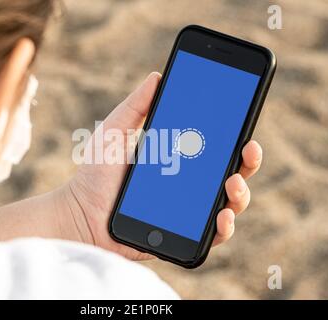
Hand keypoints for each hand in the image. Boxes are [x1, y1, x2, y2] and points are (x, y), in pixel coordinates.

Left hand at [67, 72, 262, 259]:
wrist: (80, 212)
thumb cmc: (96, 173)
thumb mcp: (115, 132)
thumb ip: (135, 106)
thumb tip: (157, 76)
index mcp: (179, 160)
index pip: (215, 147)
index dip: (235, 134)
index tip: (244, 118)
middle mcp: (189, 186)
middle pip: (231, 173)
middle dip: (247, 162)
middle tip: (248, 150)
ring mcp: (188, 212)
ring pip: (229, 205)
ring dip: (240, 194)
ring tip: (231, 183)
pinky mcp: (181, 236)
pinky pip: (211, 236)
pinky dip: (223, 228)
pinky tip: (222, 217)